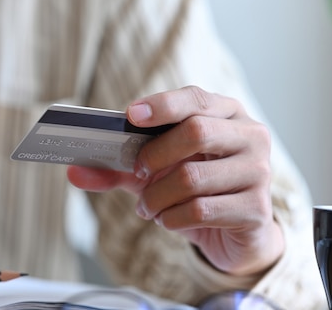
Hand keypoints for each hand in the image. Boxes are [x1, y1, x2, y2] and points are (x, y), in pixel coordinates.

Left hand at [67, 86, 282, 275]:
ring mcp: (258, 171)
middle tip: (137, 172)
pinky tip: (167, 220)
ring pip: (192, 177)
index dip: (162, 105)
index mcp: (226, 114)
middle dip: (154, 155)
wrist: (236, 233)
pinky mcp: (256, 208)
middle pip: (196, 132)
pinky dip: (171, 218)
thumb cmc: (195, 189)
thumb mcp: (155, 174)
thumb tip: (73, 172)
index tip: (129, 115)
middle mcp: (249, 135)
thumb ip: (118, 169)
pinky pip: (201, 210)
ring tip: (148, 207)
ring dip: (156, 197)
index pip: (195, 98)